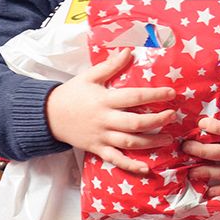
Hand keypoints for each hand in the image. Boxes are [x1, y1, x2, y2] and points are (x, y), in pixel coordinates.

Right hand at [46, 48, 175, 173]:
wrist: (47, 116)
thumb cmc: (71, 94)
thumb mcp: (89, 76)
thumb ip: (110, 65)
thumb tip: (128, 51)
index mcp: (105, 99)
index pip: (134, 97)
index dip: (155, 95)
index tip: (171, 93)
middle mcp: (105, 120)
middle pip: (135, 123)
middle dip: (157, 120)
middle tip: (172, 116)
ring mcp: (101, 137)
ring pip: (129, 143)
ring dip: (151, 142)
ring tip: (168, 138)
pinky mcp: (97, 149)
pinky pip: (115, 160)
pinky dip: (131, 166)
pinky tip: (146, 169)